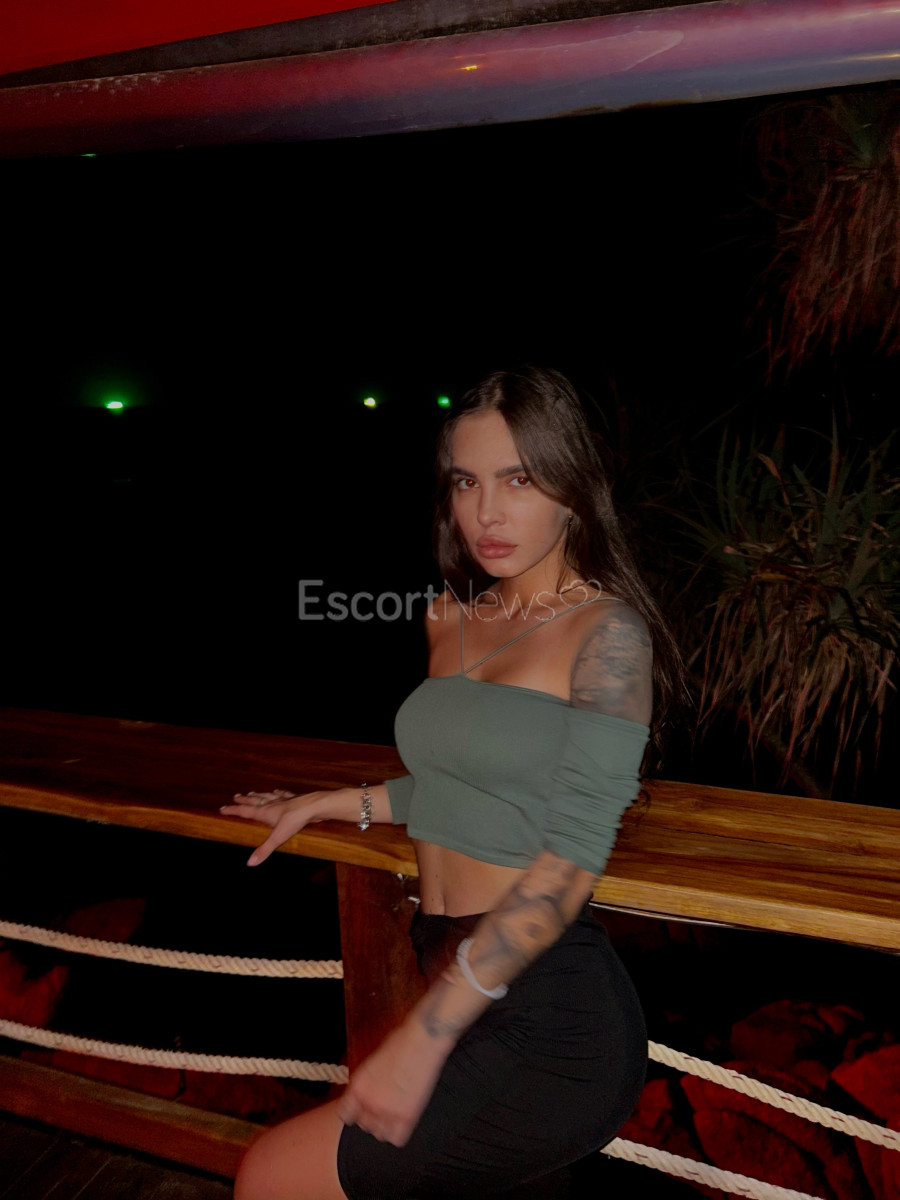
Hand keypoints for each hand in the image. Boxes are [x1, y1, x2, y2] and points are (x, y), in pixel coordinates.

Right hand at [219, 788, 332, 865]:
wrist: (313, 807)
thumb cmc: (294, 821)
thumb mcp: (277, 838)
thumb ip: (264, 850)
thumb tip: (250, 863)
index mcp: (264, 812)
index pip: (244, 811)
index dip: (232, 810)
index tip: (222, 808)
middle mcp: (272, 804)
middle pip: (254, 801)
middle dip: (244, 800)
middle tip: (236, 796)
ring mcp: (283, 800)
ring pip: (267, 796)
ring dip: (258, 795)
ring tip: (251, 792)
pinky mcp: (294, 798)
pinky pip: (283, 794)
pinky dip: (278, 792)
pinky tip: (277, 790)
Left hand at [339, 1019, 451, 1146]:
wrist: (422, 1040)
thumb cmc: (400, 1043)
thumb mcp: (373, 1061)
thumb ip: (366, 1082)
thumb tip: (367, 1093)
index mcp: (357, 1086)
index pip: (346, 1114)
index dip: (354, 1113)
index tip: (360, 1112)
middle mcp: (368, 1102)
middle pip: (364, 1125)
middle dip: (371, 1118)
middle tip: (383, 1109)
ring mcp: (387, 1112)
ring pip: (379, 1134)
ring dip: (384, 1126)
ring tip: (393, 1114)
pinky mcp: (406, 1117)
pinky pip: (397, 1139)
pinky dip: (399, 1133)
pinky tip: (403, 1121)